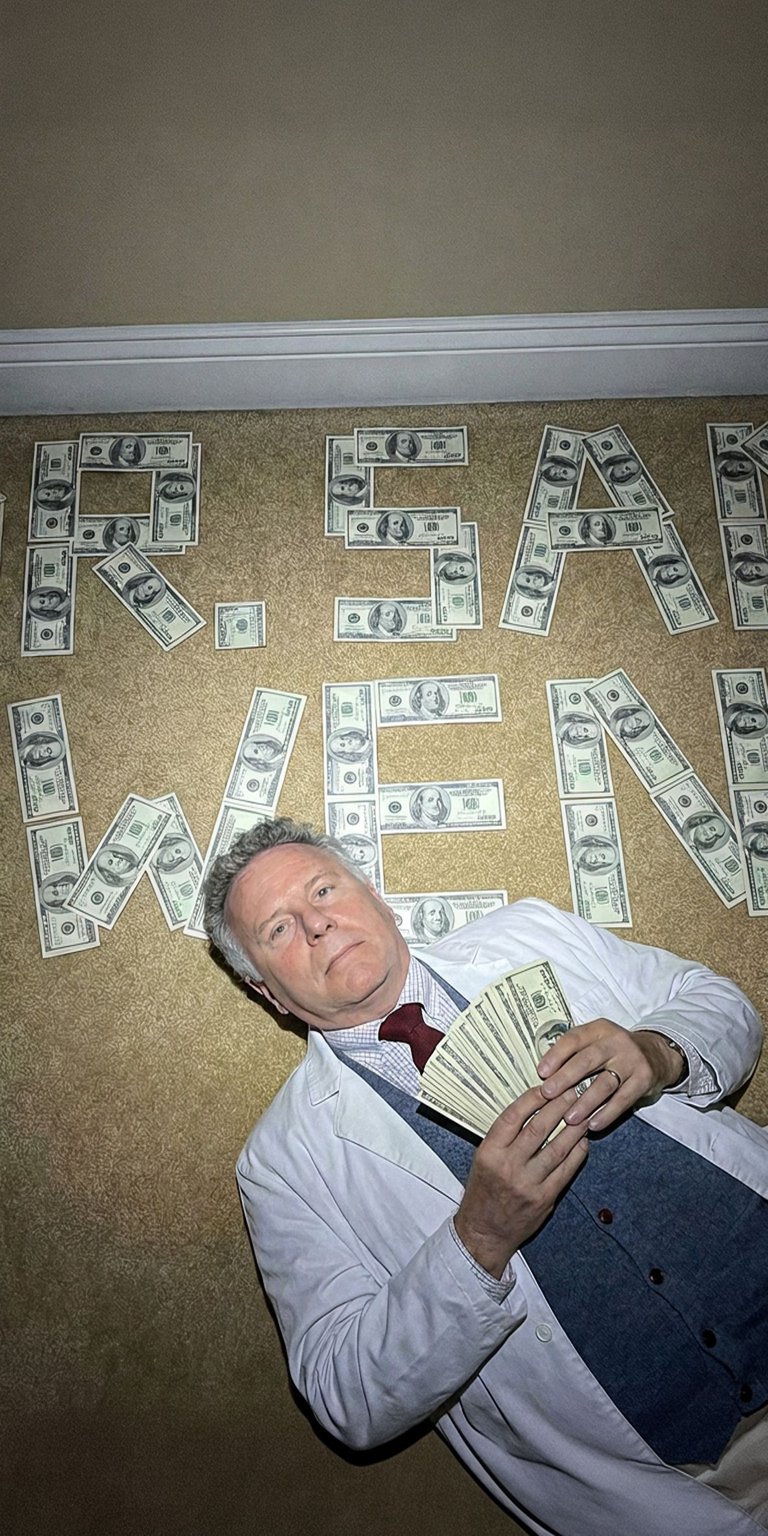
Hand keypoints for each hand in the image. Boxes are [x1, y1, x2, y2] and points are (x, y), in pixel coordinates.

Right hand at [454, 1085, 588, 1277]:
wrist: (485, 1232)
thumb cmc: (483, 1192)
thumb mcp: (482, 1159)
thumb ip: (504, 1137)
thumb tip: (531, 1109)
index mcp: (489, 1153)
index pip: (513, 1117)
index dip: (531, 1099)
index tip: (545, 1087)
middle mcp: (508, 1167)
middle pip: (539, 1129)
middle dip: (559, 1106)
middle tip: (573, 1091)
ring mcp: (529, 1184)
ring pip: (557, 1148)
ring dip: (574, 1127)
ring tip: (583, 1111)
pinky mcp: (545, 1198)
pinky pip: (566, 1170)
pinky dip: (577, 1152)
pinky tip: (582, 1140)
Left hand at [537, 1018, 685, 1132]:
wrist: (657, 1054)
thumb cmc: (616, 1051)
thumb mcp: (598, 1041)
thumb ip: (576, 1053)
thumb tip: (544, 1075)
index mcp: (599, 1029)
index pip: (574, 1039)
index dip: (556, 1055)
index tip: (541, 1072)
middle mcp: (616, 1041)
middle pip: (587, 1060)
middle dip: (565, 1078)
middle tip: (548, 1094)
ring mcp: (632, 1060)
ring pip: (605, 1083)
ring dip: (585, 1102)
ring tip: (570, 1117)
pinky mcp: (644, 1079)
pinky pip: (623, 1099)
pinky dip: (607, 1114)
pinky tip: (593, 1125)